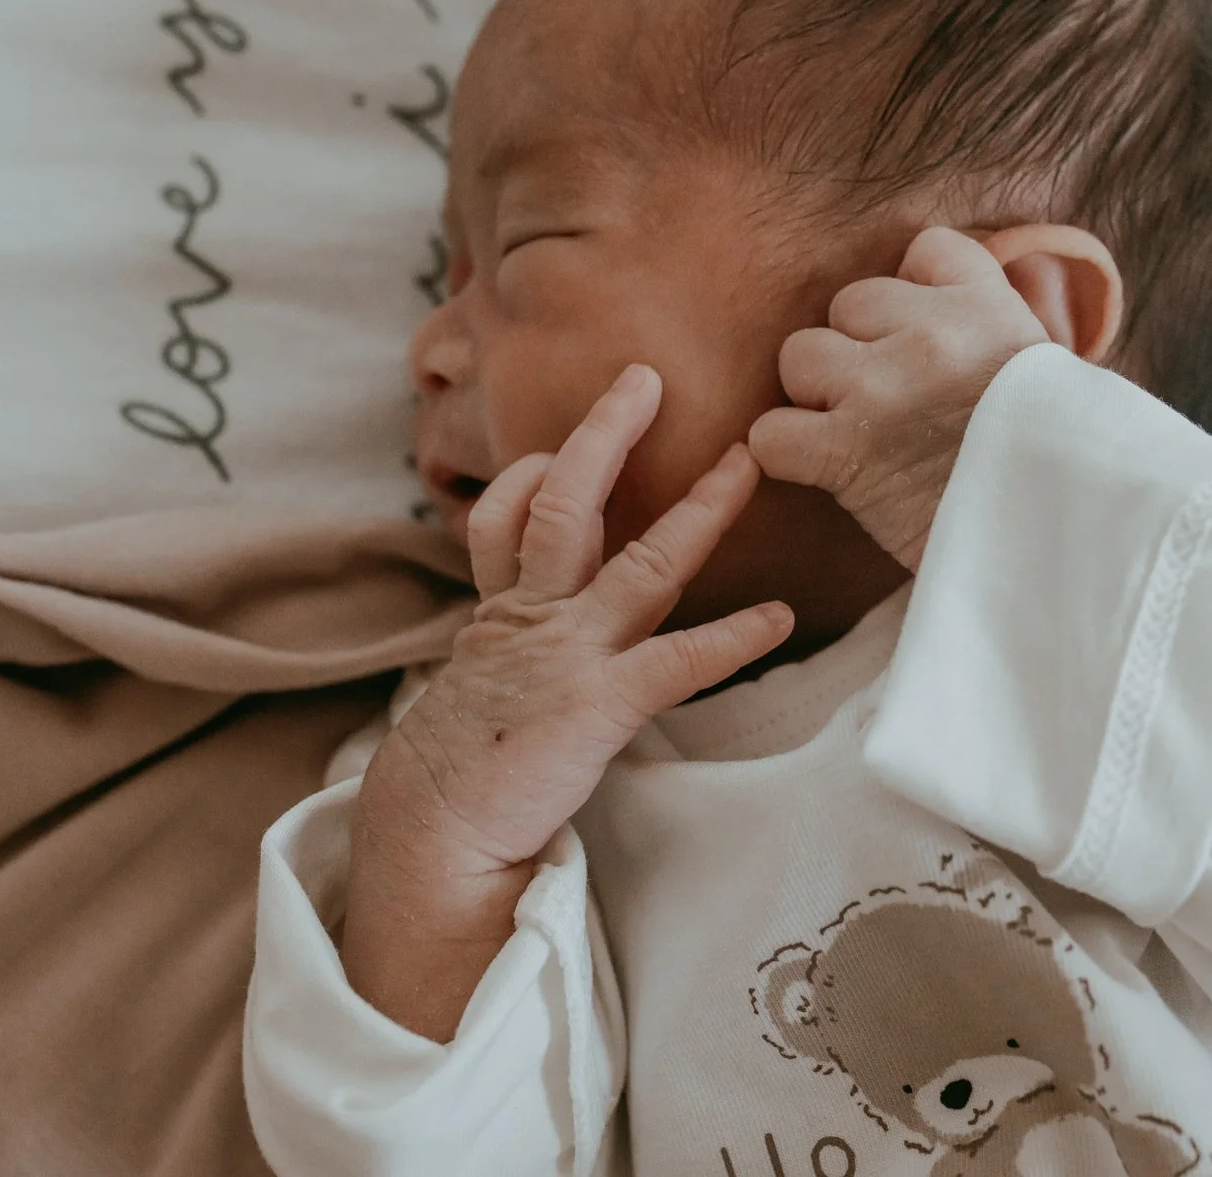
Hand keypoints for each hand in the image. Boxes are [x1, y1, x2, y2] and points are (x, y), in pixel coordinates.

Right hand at [342, 363, 792, 1035]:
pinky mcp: (598, 705)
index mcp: (504, 610)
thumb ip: (512, 636)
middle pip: (564, 504)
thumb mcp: (477, 679)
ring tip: (746, 464)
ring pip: (636, 562)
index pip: (507, 515)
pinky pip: (675, 660)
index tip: (560, 446)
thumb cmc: (467, 763)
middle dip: (604, 435)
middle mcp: (533, 617)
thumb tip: (541, 607)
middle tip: (644, 379)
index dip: (530, 472)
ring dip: (698, 510)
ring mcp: (568, 655)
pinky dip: (731, 636)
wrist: (433, 833)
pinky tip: (778, 615)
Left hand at [749, 226, 1048, 570]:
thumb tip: (942, 295)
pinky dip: (787, 454)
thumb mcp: (1044, 370)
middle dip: (861, 350)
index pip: (925, 250)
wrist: (1064, 540)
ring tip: (856, 433)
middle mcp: (932, 333)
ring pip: (800, 356)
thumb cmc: (1052, 465)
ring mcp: (882, 388)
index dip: (917, 297)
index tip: (932, 342)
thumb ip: (992, 324)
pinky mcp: (845, 452)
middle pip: (849, 303)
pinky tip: (824, 469)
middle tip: (892, 403)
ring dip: (818, 395)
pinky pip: (772, 432)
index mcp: (988, 306)